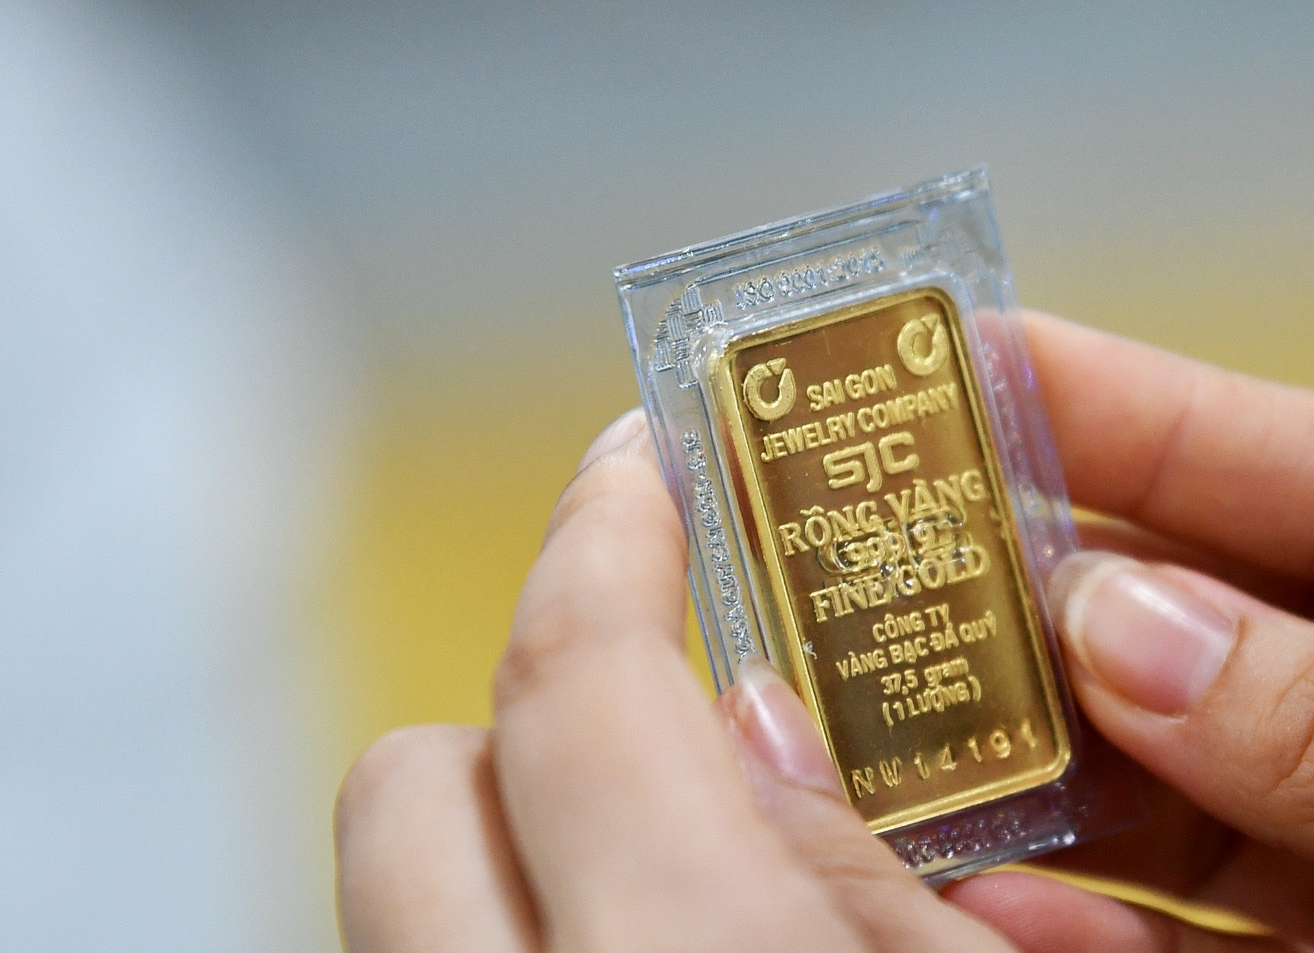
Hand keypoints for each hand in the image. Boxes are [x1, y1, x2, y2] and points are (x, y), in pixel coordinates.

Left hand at [333, 411, 1023, 950]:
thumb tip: (760, 725)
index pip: (577, 671)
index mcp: (687, 949)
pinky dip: (525, 927)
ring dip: (518, 834)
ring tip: (665, 854)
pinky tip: (652, 944)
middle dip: (532, 711)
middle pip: (410, 783)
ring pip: (402, 895)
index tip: (643, 459)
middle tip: (666, 708)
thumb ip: (862, 869)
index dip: (608, 528)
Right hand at [944, 315, 1313, 950]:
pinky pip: (1221, 941)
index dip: (1174, 421)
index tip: (997, 364)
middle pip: (1266, 628)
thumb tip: (1131, 626)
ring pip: (1217, 790)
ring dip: (1063, 765)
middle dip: (1083, 597)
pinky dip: (1106, 926)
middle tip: (901, 549)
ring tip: (910, 727)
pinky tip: (1004, 900)